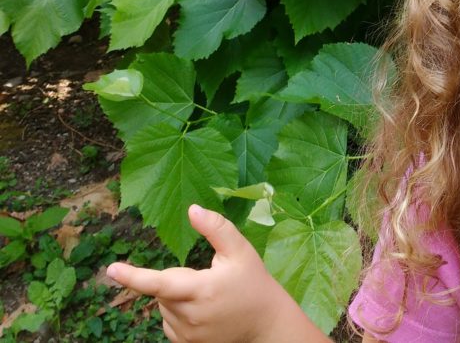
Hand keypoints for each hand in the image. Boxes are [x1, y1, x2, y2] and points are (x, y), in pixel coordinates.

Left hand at [106, 205, 295, 342]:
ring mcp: (188, 334)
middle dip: (177, 279)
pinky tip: (202, 310)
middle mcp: (191, 316)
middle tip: (208, 278)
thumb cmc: (254, 283)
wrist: (266, 323)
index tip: (111, 269)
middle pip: (163, 290)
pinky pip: (168, 322)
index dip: (133, 276)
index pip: (160, 283)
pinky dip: (177, 312)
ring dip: (176, 296)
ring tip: (209, 296)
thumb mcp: (240, 251)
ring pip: (164, 307)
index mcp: (202, 290)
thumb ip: (216, 228)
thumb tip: (192, 209)